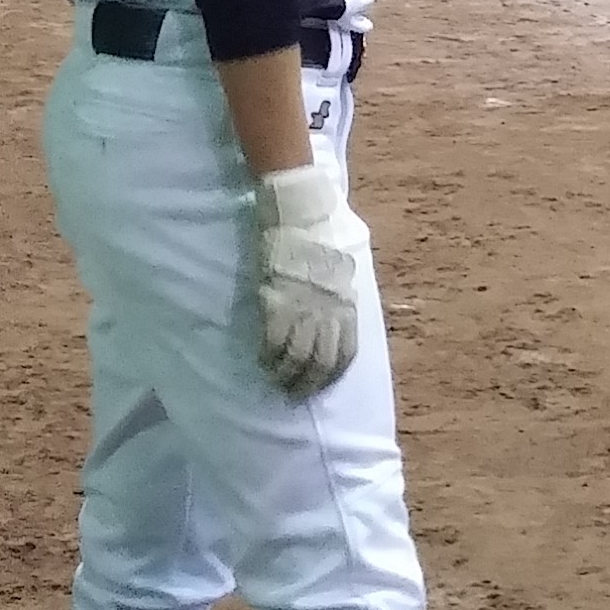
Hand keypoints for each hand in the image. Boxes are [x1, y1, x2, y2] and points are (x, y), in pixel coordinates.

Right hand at [252, 164, 368, 397]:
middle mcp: (328, 312)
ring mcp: (303, 309)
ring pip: (297, 357)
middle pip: (322, 361)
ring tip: (278, 384)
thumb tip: (339, 313)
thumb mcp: (343, 270)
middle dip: (309, 383)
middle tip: (295, 395)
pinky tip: (263, 364)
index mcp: (347, 305)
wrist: (301, 214)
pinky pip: (273, 341)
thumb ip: (341, 295)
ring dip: (287, 376)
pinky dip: (268, 358)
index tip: (323, 385)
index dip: (334, 374)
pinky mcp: (277, 302)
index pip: (346, 352)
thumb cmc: (323, 236)